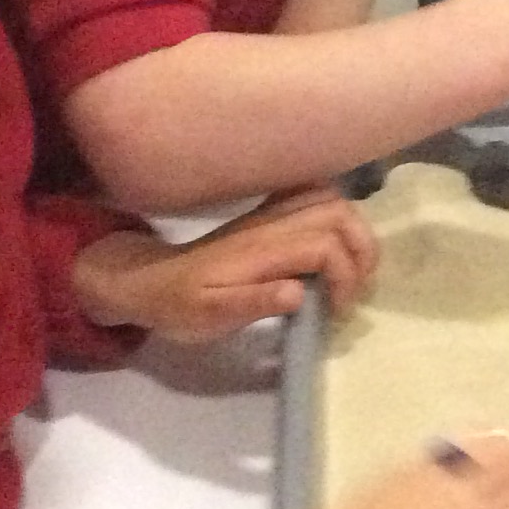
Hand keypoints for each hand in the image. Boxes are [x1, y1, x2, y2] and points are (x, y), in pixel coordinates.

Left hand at [73, 188, 378, 339]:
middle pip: (338, 213)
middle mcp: (270, 223)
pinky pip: (310, 193)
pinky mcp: (266, 215)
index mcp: (260, 249)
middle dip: (361, 250)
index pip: (325, 247)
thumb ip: (253, 302)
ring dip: (354, 231)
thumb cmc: (180, 306)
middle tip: (355, 289)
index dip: (346, 278)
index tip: (336, 312)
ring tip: (351, 270)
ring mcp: (269, 215)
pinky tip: (332, 241)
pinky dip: (334, 211)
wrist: (146, 282)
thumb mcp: (209, 315)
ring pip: (331, 199)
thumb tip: (299, 293)